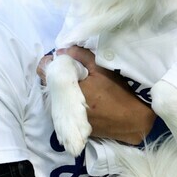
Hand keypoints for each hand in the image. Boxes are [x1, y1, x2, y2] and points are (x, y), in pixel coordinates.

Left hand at [37, 47, 154, 144]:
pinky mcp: (75, 126)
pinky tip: (81, 95)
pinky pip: (66, 110)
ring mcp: (68, 119)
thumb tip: (62, 50)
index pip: (45, 75)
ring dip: (63, 90)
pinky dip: (69, 102)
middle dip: (57, 77)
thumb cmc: (117, 92)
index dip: (49, 64)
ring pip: (57, 99)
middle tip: (69, 68)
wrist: (131, 120)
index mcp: (67, 91)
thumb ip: (80, 56)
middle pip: (50, 88)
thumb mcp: (101, 69)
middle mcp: (63, 107)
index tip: (58, 59)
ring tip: (76, 81)